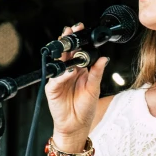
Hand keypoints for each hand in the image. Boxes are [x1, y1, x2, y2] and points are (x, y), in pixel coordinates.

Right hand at [45, 23, 108, 148]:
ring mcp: (59, 79)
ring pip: (58, 62)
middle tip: (71, 30)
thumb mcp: (94, 88)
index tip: (81, 29)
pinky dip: (62, 75)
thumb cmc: (85, 108)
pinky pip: (56, 79)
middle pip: (66, 53)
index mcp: (79, 70)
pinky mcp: (52, 89)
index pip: (77, 51)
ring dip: (62, 54)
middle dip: (67, 41)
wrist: (76, 125)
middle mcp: (68, 72)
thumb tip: (103, 58)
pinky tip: (69, 71)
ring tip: (68, 46)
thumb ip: (96, 73)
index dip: (78, 40)